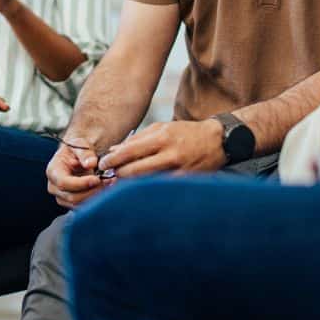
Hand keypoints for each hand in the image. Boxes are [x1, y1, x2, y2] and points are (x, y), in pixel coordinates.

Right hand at [46, 138, 102, 208]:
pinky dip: (96, 200)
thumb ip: (85, 153)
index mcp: (53, 171)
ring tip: (109, 184)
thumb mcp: (80, 144)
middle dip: (92, 191)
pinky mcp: (71, 203)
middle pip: (72, 197)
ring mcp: (62, 197)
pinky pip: (84, 206)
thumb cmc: (76, 149)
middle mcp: (54, 187)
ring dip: (96, 197)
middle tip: (108, 182)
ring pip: (79, 205)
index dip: (81, 183)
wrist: (77, 155)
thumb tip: (91, 163)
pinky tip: (107, 189)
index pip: (64, 183)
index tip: (97, 179)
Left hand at [98, 119, 225, 178]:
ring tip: (120, 184)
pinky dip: (146, 190)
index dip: (112, 160)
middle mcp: (169, 154)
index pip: (129, 151)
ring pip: (145, 183)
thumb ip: (138, 139)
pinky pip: (159, 190)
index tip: (102, 164)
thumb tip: (114, 149)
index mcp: (162, 137)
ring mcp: (178, 170)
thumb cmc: (186, 133)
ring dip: (129, 185)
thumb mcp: (162, 128)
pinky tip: (139, 191)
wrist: (216, 141)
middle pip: (134, 170)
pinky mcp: (184, 182)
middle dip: (117, 174)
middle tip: (109, 176)